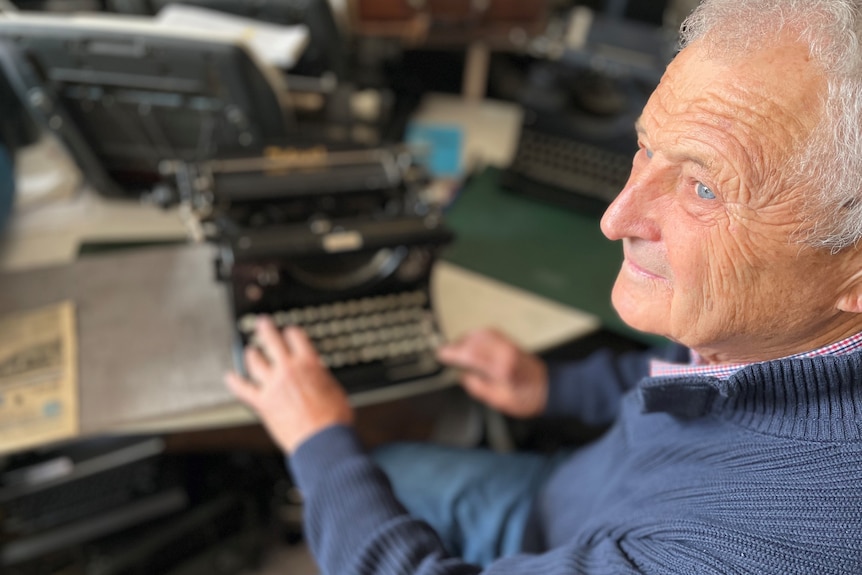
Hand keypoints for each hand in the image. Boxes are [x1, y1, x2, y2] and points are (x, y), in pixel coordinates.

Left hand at [225, 317, 353, 452]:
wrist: (323, 440)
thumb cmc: (333, 420)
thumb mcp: (334, 389)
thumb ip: (320, 378)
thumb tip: (317, 376)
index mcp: (309, 364)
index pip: (295, 337)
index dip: (291, 332)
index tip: (289, 332)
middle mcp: (288, 370)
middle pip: (272, 340)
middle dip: (265, 329)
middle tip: (262, 324)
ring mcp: (272, 385)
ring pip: (255, 361)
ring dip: (251, 354)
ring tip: (250, 351)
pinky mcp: (262, 403)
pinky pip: (242, 389)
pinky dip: (234, 381)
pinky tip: (229, 376)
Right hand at [436, 328, 547, 417]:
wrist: (549, 389)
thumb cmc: (527, 398)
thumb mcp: (498, 401)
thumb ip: (478, 387)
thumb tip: (463, 377)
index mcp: (500, 367)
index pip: (470, 353)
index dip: (452, 353)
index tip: (441, 355)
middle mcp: (505, 352)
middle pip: (475, 340)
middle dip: (456, 344)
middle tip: (445, 352)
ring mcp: (509, 345)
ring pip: (482, 333)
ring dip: (466, 338)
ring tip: (456, 348)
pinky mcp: (512, 343)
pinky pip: (491, 332)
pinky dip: (477, 335)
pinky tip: (471, 341)